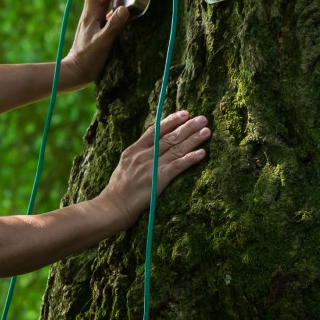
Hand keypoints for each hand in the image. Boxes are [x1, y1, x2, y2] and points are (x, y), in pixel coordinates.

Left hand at [62, 0, 130, 87]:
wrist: (76, 72)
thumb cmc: (88, 58)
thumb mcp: (103, 41)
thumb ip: (114, 25)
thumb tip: (124, 8)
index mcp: (90, 14)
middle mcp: (90, 15)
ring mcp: (92, 22)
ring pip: (102, 1)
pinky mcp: (95, 30)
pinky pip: (105, 13)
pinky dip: (113, 6)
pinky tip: (120, 9)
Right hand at [98, 110, 210, 227]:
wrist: (112, 206)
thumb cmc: (117, 191)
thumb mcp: (123, 167)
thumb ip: (136, 157)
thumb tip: (148, 150)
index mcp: (133, 150)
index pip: (155, 131)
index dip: (171, 121)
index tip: (184, 113)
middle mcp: (143, 155)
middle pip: (169, 137)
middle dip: (187, 126)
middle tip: (202, 118)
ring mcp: (151, 166)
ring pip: (176, 149)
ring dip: (193, 139)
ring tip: (206, 131)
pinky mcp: (159, 179)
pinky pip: (178, 166)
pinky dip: (191, 158)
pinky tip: (202, 153)